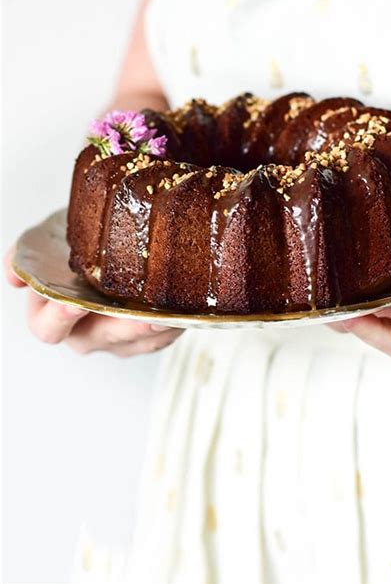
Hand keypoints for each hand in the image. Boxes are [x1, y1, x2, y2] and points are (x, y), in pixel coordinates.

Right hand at [4, 247, 182, 356]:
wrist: (107, 250)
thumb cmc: (79, 251)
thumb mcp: (48, 243)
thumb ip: (26, 255)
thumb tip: (11, 274)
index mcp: (53, 318)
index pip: (48, 328)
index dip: (60, 317)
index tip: (75, 303)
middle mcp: (85, 333)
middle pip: (101, 338)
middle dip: (123, 327)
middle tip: (141, 315)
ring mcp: (117, 340)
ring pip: (136, 340)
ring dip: (154, 328)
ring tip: (169, 314)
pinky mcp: (146, 339)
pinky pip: (160, 338)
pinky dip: (172, 325)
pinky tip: (181, 310)